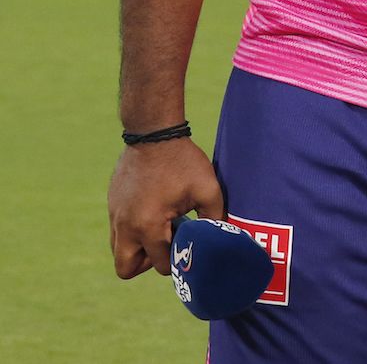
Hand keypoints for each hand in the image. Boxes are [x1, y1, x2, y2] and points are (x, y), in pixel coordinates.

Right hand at [108, 137, 224, 277]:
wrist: (154, 133)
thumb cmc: (183, 161)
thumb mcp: (208, 188)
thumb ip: (214, 217)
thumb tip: (219, 237)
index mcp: (148, 226)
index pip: (160, 264)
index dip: (178, 259)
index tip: (189, 242)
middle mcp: (125, 226)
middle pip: (125, 269)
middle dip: (147, 263)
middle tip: (167, 242)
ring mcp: (115, 215)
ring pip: (117, 250)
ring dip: (138, 248)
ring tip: (161, 226)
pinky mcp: (112, 204)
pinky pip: (117, 231)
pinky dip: (133, 230)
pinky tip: (155, 209)